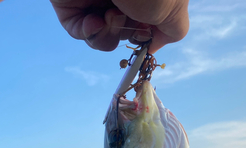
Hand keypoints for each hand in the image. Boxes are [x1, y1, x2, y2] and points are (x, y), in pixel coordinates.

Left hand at [50, 0, 188, 52]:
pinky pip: (78, 29)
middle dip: (125, 34)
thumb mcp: (174, 8)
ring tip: (110, 16)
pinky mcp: (71, 0)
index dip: (143, 36)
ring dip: (107, 35)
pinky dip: (88, 33)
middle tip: (128, 21)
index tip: (144, 36)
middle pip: (121, 31)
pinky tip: (93, 21)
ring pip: (100, 34)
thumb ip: (173, 30)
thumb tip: (154, 45)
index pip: (142, 23)